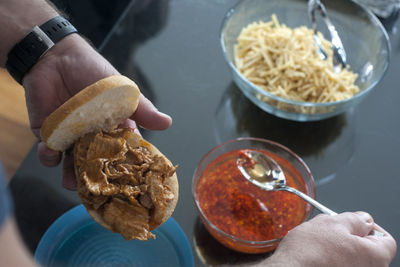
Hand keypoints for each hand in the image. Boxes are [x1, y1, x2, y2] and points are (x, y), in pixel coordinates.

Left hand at [22, 34, 171, 188]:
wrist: (57, 57)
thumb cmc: (94, 72)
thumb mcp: (121, 91)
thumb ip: (141, 110)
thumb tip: (167, 123)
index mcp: (113, 129)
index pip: (121, 153)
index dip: (125, 167)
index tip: (128, 183)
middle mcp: (92, 137)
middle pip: (97, 164)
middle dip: (97, 178)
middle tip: (98, 192)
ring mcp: (70, 137)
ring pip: (72, 164)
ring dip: (71, 175)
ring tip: (72, 184)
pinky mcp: (48, 134)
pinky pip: (48, 152)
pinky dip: (48, 156)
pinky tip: (51, 153)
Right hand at [264, 212, 396, 266]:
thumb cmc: (309, 251)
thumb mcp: (331, 223)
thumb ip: (353, 219)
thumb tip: (363, 219)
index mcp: (375, 258)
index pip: (386, 240)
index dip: (369, 227)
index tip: (354, 222)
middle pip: (367, 250)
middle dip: (350, 237)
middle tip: (331, 231)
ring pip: (350, 258)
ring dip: (337, 249)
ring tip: (318, 244)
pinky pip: (338, 266)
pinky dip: (329, 261)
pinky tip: (315, 256)